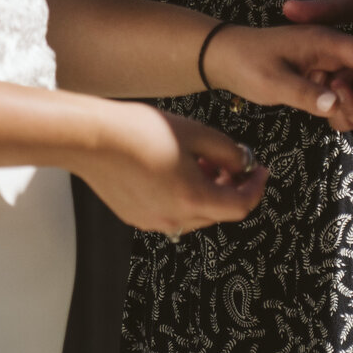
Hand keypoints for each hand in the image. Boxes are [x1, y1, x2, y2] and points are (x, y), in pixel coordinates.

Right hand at [76, 102, 267, 237]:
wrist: (92, 138)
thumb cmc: (139, 131)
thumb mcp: (196, 133)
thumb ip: (228, 152)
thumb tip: (244, 164)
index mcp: (194, 199)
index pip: (241, 206)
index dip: (256, 187)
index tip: (260, 171)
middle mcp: (174, 218)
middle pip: (219, 212)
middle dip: (230, 187)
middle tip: (228, 161)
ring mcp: (153, 221)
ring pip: (195, 214)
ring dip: (206, 192)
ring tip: (198, 160)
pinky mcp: (135, 217)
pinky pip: (171, 212)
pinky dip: (183, 196)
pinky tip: (173, 169)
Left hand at [200, 22, 352, 130]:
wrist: (224, 57)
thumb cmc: (245, 63)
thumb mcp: (273, 82)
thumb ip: (305, 94)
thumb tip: (336, 105)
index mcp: (326, 41)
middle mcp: (333, 49)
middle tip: (341, 119)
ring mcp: (330, 63)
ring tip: (334, 120)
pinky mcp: (324, 76)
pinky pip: (345, 94)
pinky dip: (343, 109)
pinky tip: (330, 119)